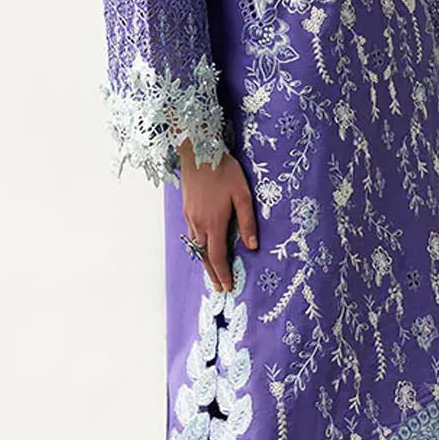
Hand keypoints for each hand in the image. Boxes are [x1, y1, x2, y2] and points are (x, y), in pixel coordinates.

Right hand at [178, 142, 257, 292]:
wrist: (198, 151)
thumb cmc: (223, 170)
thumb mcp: (242, 195)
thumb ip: (247, 222)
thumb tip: (252, 246)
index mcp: (213, 223)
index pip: (217, 257)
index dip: (223, 274)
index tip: (228, 287)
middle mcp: (198, 223)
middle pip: (204, 256)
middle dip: (212, 274)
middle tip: (219, 288)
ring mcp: (189, 216)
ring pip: (196, 246)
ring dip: (204, 261)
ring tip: (212, 272)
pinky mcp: (186, 209)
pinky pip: (191, 234)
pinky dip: (198, 246)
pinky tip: (203, 246)